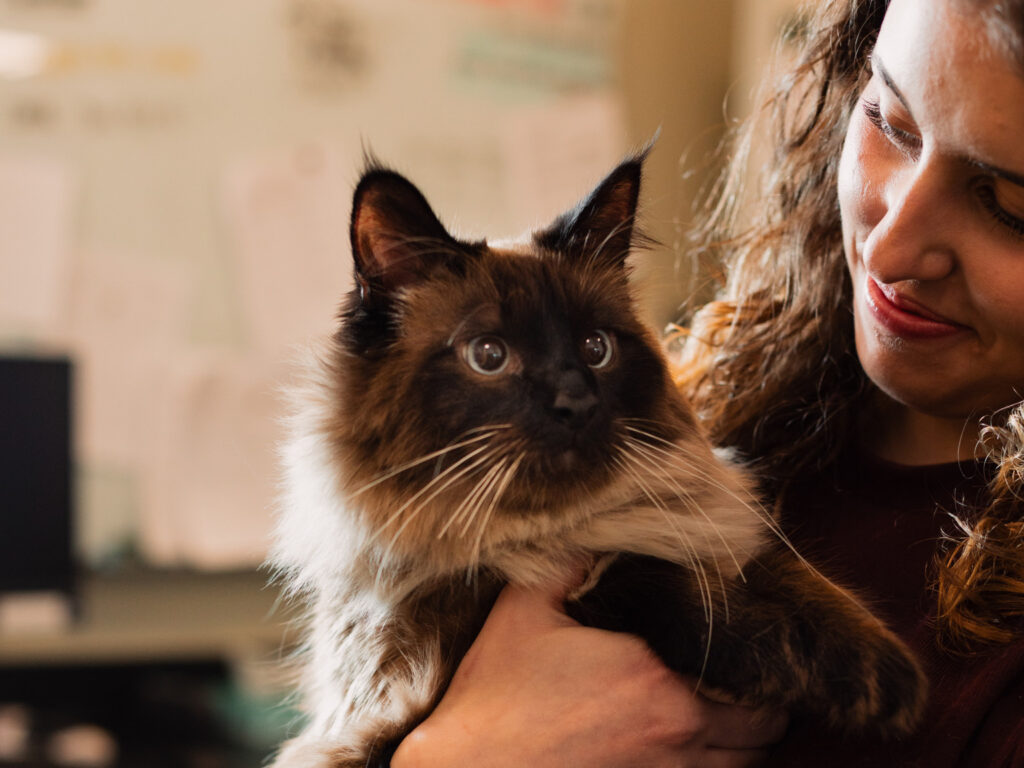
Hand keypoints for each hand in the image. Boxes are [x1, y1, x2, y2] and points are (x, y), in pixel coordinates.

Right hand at [391, 571, 787, 767]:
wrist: (468, 766)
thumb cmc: (495, 692)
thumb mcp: (525, 607)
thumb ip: (569, 561)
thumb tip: (599, 524)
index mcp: (655, 679)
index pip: (750, 676)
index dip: (758, 659)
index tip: (747, 640)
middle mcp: (674, 733)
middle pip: (764, 731)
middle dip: (764, 702)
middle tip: (747, 676)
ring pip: (744, 765)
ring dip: (744, 738)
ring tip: (728, 709)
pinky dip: (714, 763)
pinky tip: (691, 741)